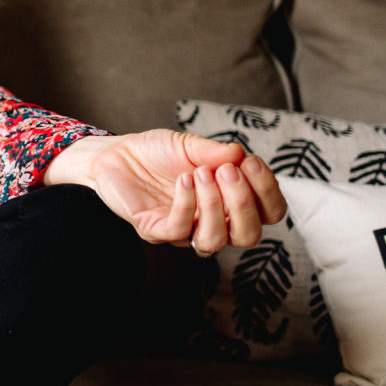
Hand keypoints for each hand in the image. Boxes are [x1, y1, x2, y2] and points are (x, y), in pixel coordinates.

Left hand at [41, 130, 286, 252]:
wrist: (116, 154)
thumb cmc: (156, 152)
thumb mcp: (189, 145)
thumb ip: (214, 152)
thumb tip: (240, 154)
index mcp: (229, 202)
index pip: (269, 213)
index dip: (267, 192)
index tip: (251, 162)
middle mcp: (212, 221)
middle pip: (249, 236)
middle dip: (244, 203)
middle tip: (227, 171)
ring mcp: (184, 230)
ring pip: (215, 240)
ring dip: (214, 205)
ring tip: (201, 173)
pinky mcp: (156, 230)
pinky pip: (179, 230)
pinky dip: (186, 204)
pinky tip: (182, 180)